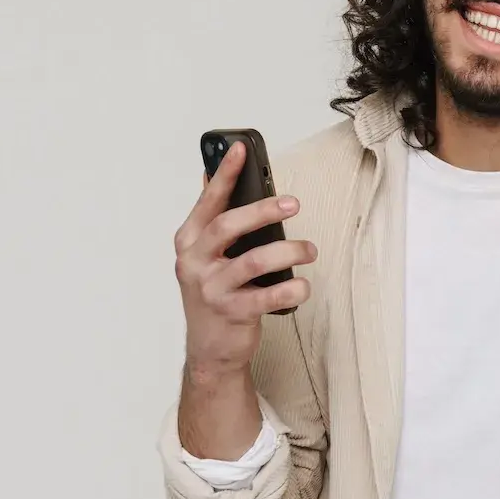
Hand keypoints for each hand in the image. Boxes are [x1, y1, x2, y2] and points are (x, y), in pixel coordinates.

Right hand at [173, 141, 316, 376]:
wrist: (210, 349)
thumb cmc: (215, 294)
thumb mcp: (206, 256)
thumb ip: (212, 220)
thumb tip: (212, 175)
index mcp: (189, 242)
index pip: (208, 201)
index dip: (224, 174)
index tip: (241, 149)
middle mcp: (194, 263)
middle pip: (228, 226)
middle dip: (262, 210)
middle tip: (293, 203)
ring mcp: (212, 289)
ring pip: (254, 261)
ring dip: (289, 251)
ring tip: (310, 250)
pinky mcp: (233, 313)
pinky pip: (269, 296)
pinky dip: (293, 288)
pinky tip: (304, 284)